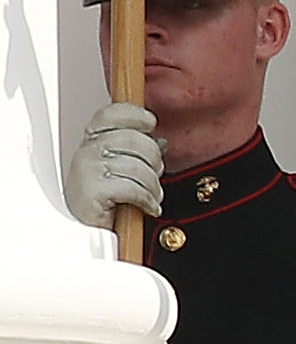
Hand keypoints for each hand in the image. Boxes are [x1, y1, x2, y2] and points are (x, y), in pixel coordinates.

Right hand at [66, 101, 161, 228]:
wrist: (89, 228)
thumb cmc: (107, 198)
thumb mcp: (124, 169)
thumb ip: (139, 152)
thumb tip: (161, 141)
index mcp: (93, 141)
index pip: (111, 114)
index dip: (134, 115)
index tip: (150, 123)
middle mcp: (87, 151)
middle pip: (134, 139)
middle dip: (154, 160)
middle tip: (155, 176)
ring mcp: (86, 169)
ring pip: (138, 167)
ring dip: (153, 186)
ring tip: (151, 196)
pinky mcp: (92, 189)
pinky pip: (133, 189)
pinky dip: (148, 200)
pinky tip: (148, 207)